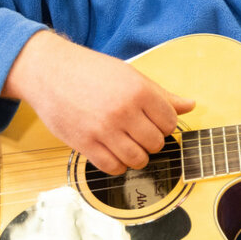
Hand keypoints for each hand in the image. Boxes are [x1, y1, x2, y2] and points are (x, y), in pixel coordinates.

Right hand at [3, 31, 195, 174]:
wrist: (49, 72)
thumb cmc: (92, 72)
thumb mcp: (131, 76)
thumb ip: (162, 95)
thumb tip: (191, 105)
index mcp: (138, 91)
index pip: (169, 123)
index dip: (164, 125)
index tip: (154, 121)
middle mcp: (123, 112)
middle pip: (156, 143)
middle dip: (152, 141)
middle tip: (140, 132)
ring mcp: (103, 130)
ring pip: (137, 159)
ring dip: (138, 156)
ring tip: (129, 144)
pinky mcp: (84, 144)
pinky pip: (112, 167)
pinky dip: (118, 165)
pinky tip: (114, 152)